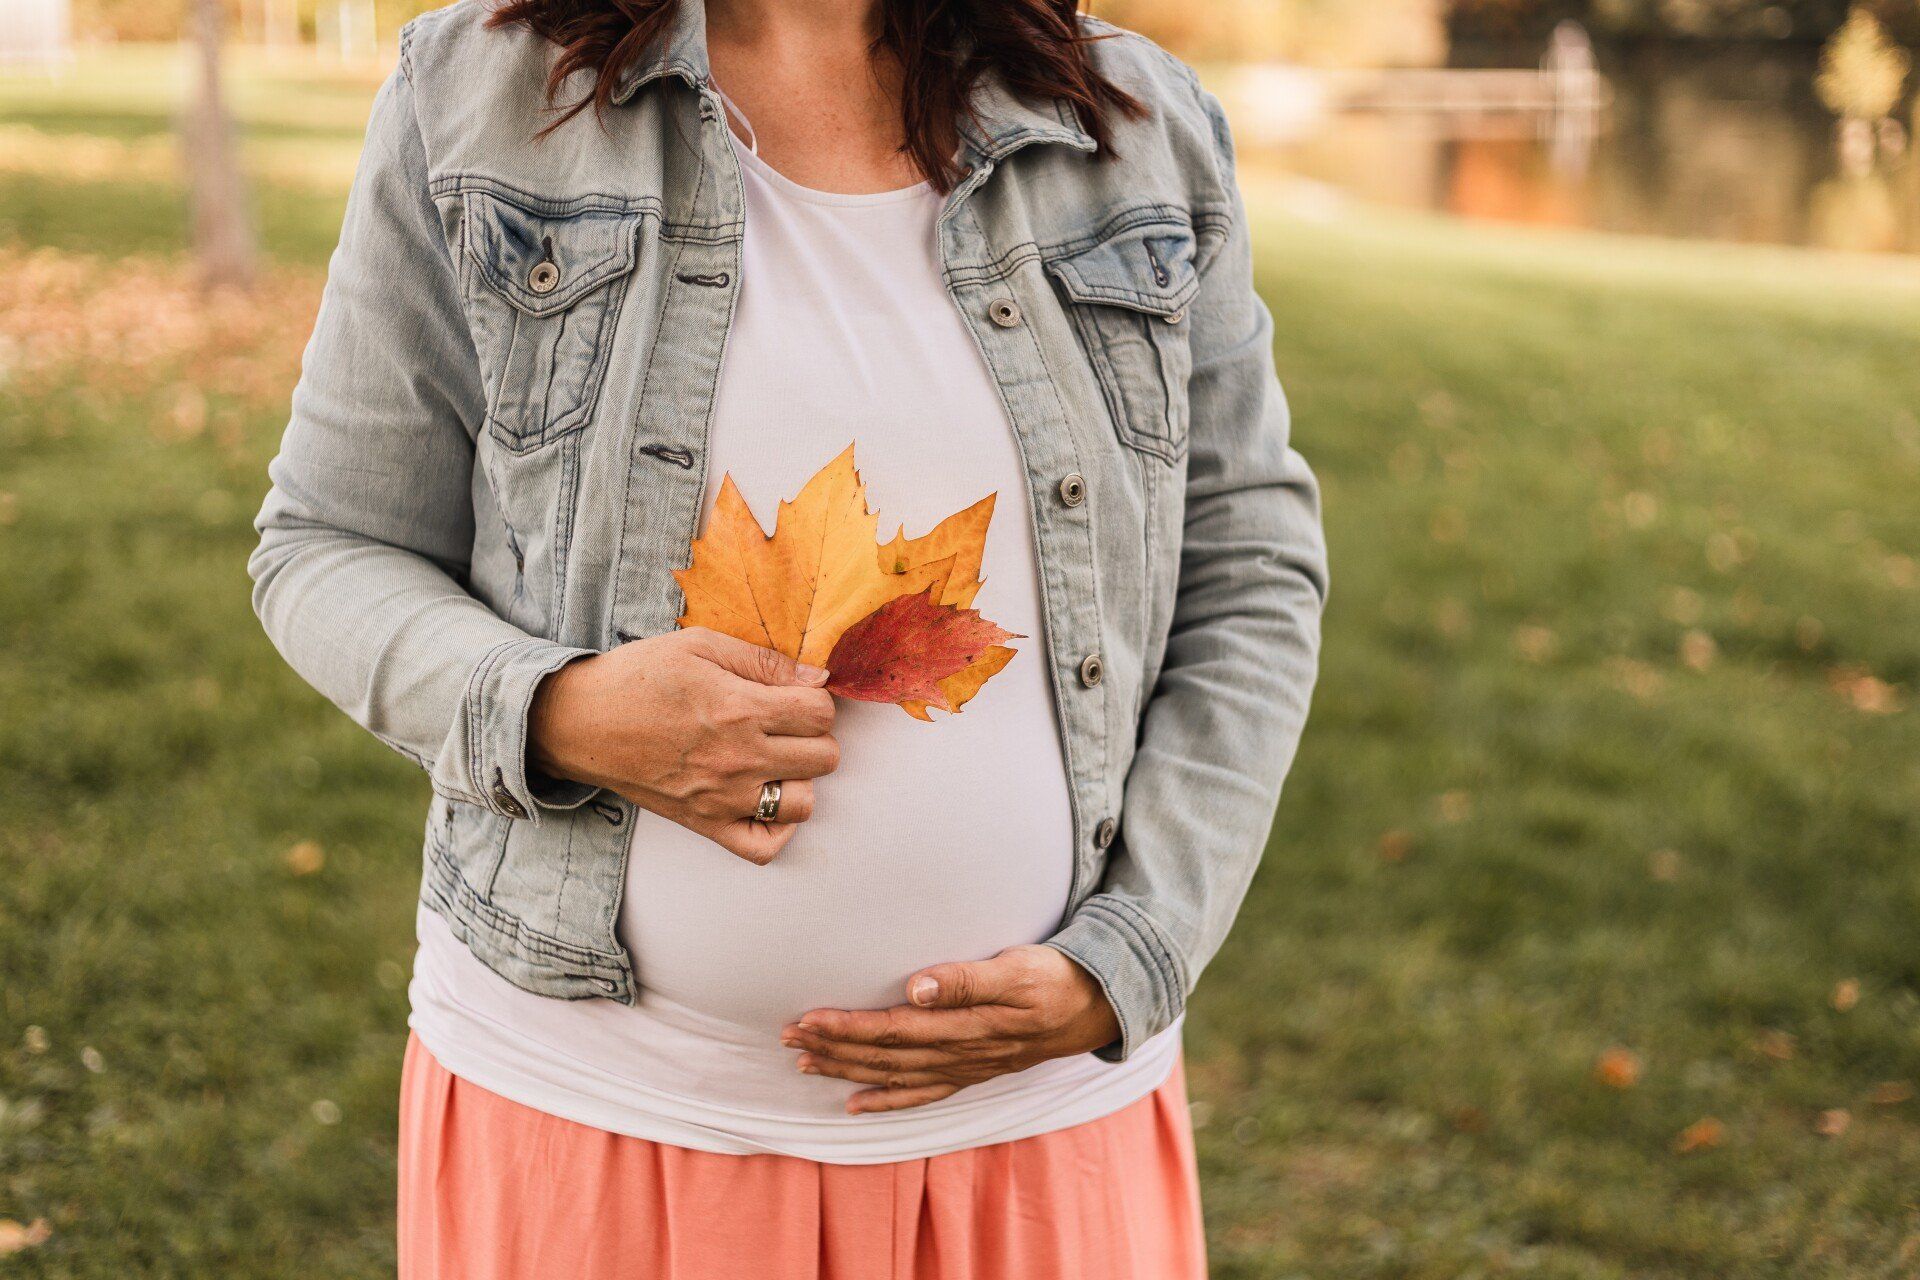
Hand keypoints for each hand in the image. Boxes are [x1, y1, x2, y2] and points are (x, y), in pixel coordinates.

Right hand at [529, 628, 838, 863]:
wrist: (580, 722)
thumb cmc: (638, 676)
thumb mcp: (700, 645)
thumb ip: (763, 661)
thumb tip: (819, 675)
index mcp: (741, 709)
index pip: (821, 713)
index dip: (816, 699)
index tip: (795, 695)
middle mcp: (739, 759)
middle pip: (824, 758)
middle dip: (814, 735)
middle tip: (786, 724)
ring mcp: (723, 798)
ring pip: (804, 804)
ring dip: (800, 779)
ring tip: (776, 759)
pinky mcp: (704, 824)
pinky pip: (764, 848)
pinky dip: (776, 829)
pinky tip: (766, 799)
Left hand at [780, 945, 1119, 1113]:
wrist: (1095, 1005)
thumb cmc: (1053, 977)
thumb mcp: (1015, 968)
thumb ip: (965, 978)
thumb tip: (915, 988)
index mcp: (965, 1024)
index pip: (892, 1029)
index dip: (847, 1026)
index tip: (806, 1018)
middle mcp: (959, 1053)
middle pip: (884, 1054)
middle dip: (833, 1047)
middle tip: (786, 1037)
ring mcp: (965, 1067)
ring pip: (895, 1074)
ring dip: (847, 1069)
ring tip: (804, 1062)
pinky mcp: (972, 1071)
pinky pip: (923, 1094)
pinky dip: (887, 1100)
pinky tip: (854, 1104)